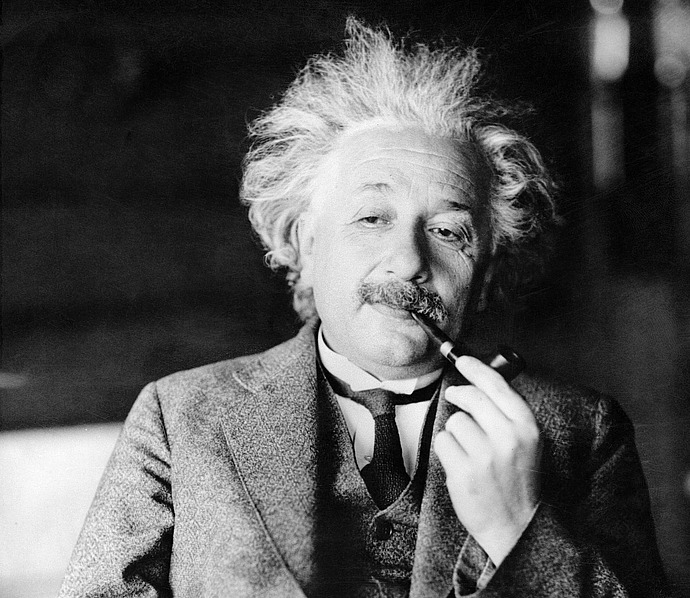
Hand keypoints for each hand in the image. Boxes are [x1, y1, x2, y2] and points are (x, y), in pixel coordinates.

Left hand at [434, 355, 541, 565]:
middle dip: (459, 395)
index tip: (462, 359)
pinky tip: (461, 465)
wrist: (516, 525)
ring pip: (454, 422)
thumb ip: (506, 414)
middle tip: (455, 397)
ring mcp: (485, 456)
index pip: (497, 386)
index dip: (476, 369)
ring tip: (471, 453)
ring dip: (456, 433)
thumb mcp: (526, 442)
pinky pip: (443, 443)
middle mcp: (508, 438)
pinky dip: (447, 451)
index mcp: (527, 427)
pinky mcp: (464, 472)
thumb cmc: (518, 481)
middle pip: (471, 398)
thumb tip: (477, 383)